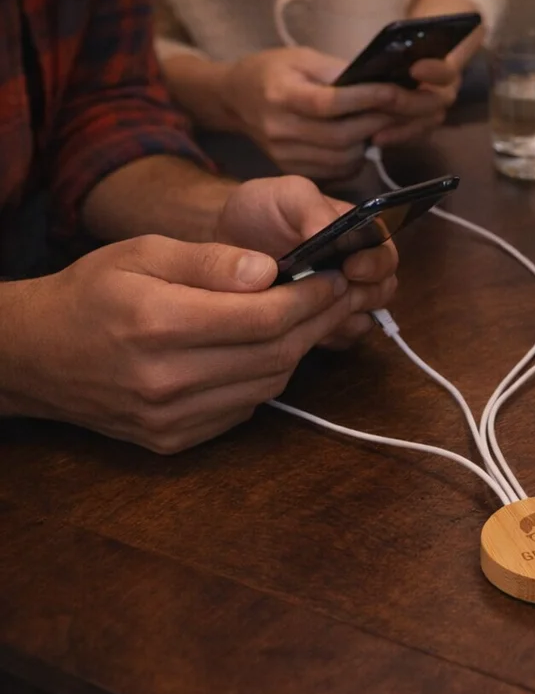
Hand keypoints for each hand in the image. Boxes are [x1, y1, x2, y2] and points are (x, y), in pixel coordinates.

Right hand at [0, 237, 386, 452]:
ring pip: (267, 385)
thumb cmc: (91, 292)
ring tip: (310, 319)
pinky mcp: (173, 440)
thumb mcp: (142, 253)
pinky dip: (266, 378)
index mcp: (158, 324)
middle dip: (316, 322)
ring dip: (298, 351)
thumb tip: (270, 270)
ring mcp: (170, 418)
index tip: (333, 277)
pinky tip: (268, 351)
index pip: (263, 317)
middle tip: (338, 296)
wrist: (36, 355)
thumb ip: (209, 261)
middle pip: (274, 355)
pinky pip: (244, 409)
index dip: (309, 298)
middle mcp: (166, 380)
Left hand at [214, 175, 398, 349]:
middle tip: (333, 292)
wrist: (224, 243)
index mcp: (358, 234)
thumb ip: (311, 208)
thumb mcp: (285, 195)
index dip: (376, 264)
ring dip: (346, 317)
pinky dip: (328, 334)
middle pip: (384, 288)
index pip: (386, 253)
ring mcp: (341, 298)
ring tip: (313, 308)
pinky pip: (341, 338)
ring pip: (366, 318)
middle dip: (365, 293)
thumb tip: (332, 231)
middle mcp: (357, 268)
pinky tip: (302, 325)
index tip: (351, 268)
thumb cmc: (260, 211)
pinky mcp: (323, 323)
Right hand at [222, 47, 446, 179]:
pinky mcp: (292, 170)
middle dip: (377, 122)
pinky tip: (362, 140)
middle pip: (340, 136)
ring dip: (370, 141)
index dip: (365, 99)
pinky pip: (335, 171)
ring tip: (382, 123)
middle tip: (403, 110)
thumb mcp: (302, 57)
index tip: (395, 91)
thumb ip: (339, 71)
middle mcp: (280, 129)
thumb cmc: (273, 70)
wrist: (236, 98)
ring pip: (342, 158)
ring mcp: (285, 155)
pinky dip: (356, 158)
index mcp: (280, 95)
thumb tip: (380, 81)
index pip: (329, 103)